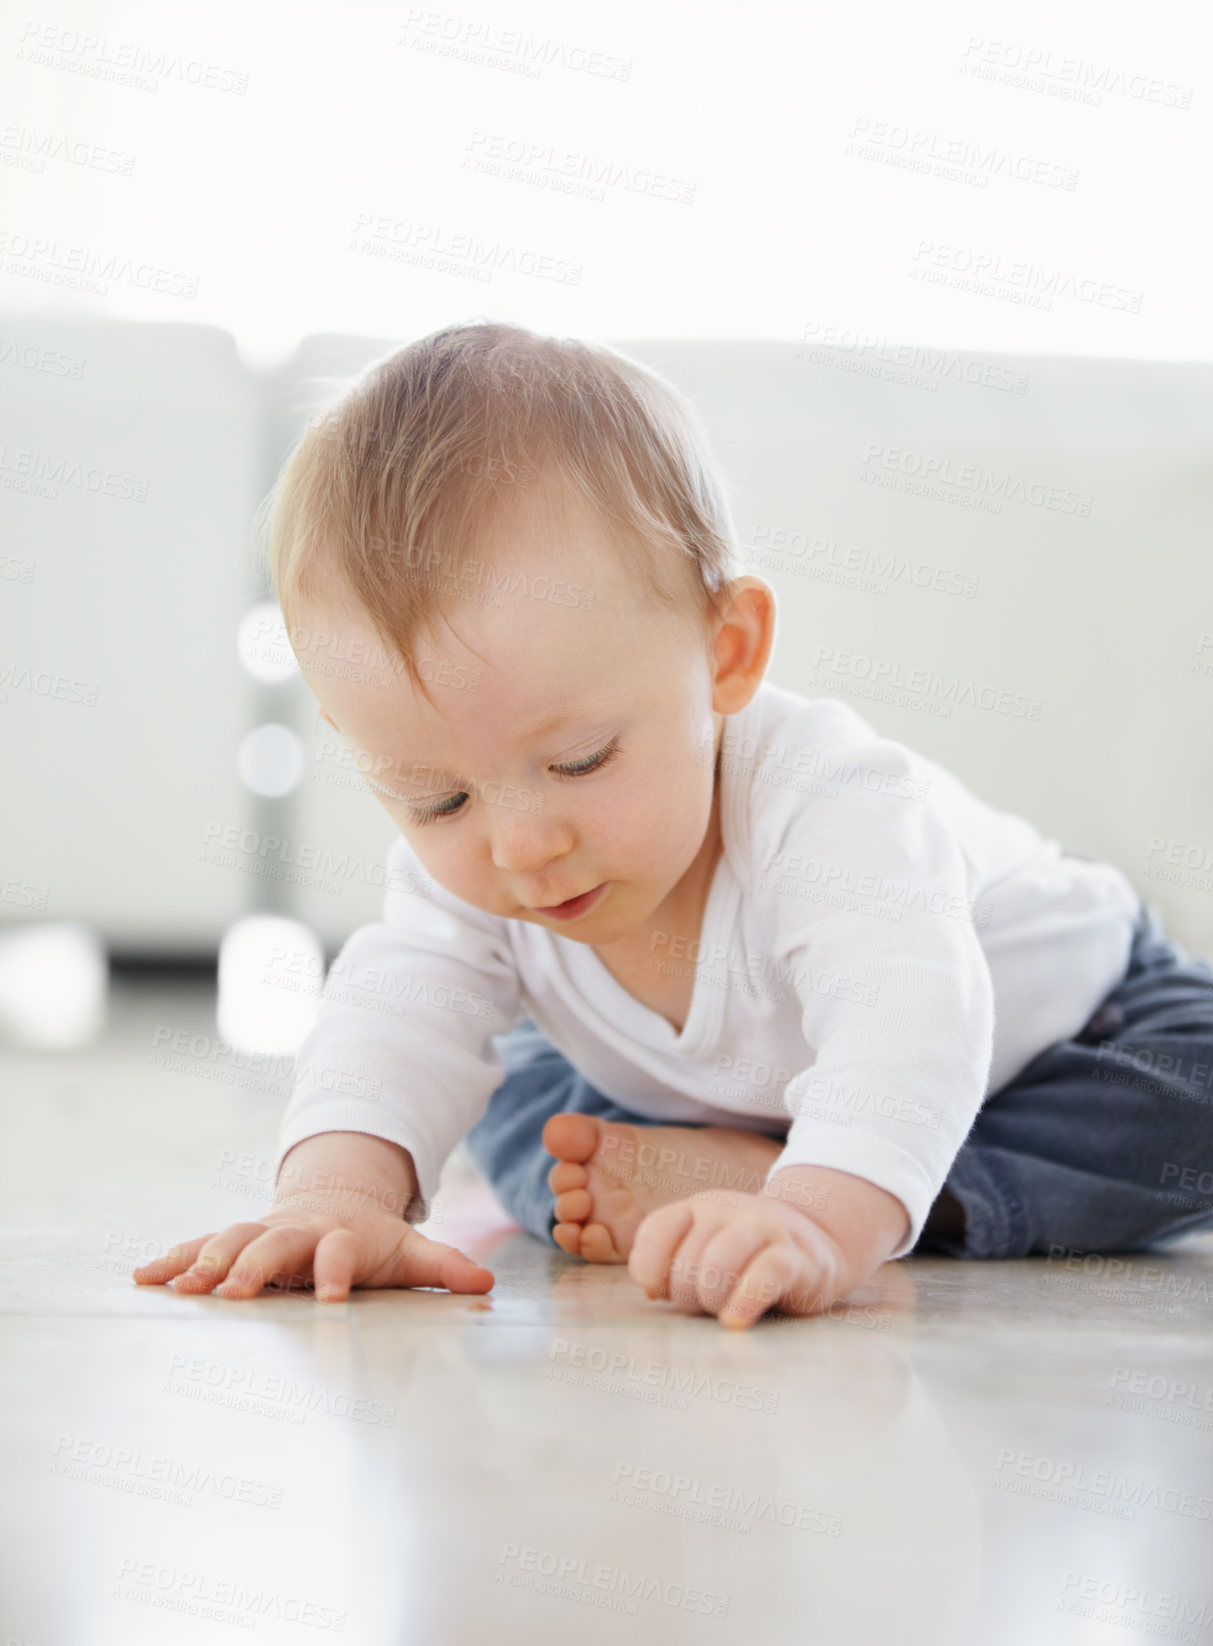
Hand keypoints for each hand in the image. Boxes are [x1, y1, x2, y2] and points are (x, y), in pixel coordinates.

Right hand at [132, 1188, 493, 1301]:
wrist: (335, 1198)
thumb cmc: (373, 1239)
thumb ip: (445, 1267)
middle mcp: (296, 1231)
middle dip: (254, 1264)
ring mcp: (261, 1231)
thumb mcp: (411, 1250)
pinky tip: (142, 1278)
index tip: (329, 1299)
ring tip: (183, 1287)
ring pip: (229, 1240)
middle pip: (273, 1244)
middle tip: (235, 1292)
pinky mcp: (234, 1239)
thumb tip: (488, 1285)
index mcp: (340, 1237)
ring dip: (205, 1261)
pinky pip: (197, 1247)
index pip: (339, 1255)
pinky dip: (171, 1260)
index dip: (334, 1274)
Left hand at [627, 1188, 849, 1330]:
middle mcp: (729, 1212)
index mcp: (699, 1209)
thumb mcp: (706, 1250)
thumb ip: (673, 1267)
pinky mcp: (797, 1258)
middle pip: (688, 1259)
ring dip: (712, 1298)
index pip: (656, 1230)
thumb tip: (652, 1290)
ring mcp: (765, 1230)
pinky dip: (744, 1300)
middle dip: (688, 1294)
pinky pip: (765, 1275)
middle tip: (706, 1302)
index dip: (649, 1267)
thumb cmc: (747, 1259)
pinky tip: (735, 1320)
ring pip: (719, 1262)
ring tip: (723, 1311)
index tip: (658, 1291)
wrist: (818, 1243)